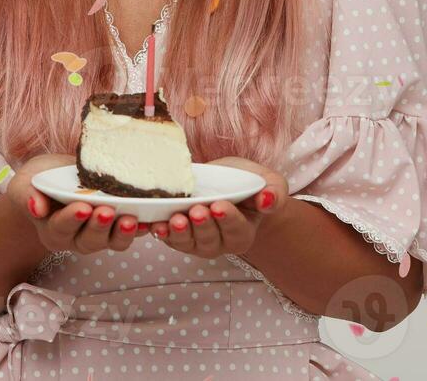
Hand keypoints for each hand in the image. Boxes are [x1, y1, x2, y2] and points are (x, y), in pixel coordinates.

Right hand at [6, 154, 151, 254]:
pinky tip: (151, 220)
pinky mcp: (118, 228)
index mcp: (52, 229)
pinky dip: (141, 228)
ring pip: (112, 242)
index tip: (82, 207)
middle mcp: (76, 238)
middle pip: (89, 240)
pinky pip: (131, 233)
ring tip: (132, 219)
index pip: (60, 227)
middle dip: (99, 227)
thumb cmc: (40, 181)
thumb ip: (28, 194)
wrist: (56, 180)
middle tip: (107, 211)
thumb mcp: (27, 182)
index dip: (71, 219)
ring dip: (123, 233)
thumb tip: (35, 207)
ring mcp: (99, 235)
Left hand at [148, 156, 288, 258]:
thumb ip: (273, 193)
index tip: (219, 205)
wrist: (230, 185)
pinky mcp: (178, 236)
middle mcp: (220, 243)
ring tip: (174, 219)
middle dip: (202, 226)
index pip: (236, 228)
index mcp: (243, 232)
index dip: (228, 219)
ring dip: (178, 232)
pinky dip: (159, 232)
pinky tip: (152, 224)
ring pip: (187, 242)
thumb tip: (267, 199)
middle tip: (196, 211)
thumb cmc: (251, 185)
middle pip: (210, 239)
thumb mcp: (270, 183)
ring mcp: (197, 242)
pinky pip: (168, 238)